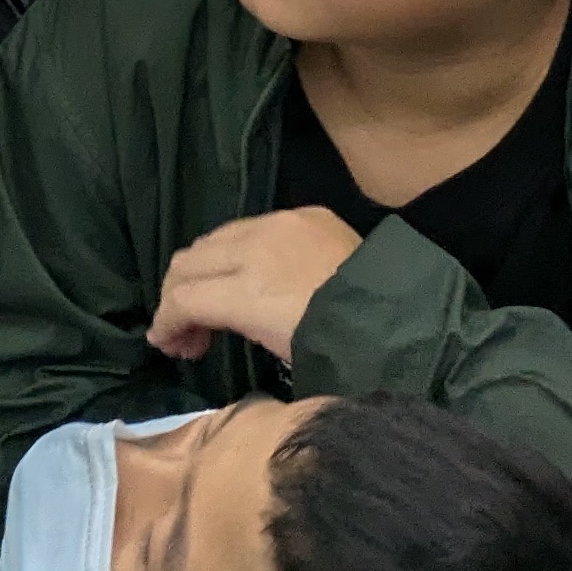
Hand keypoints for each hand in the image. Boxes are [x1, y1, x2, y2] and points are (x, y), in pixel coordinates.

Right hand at [147, 208, 360, 367]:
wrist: (407, 318)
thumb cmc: (346, 354)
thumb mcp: (283, 357)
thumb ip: (232, 331)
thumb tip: (199, 332)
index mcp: (250, 293)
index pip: (183, 298)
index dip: (165, 323)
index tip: (165, 344)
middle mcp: (255, 247)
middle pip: (188, 260)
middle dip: (176, 297)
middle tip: (187, 335)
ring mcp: (280, 223)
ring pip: (215, 238)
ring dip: (203, 271)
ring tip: (214, 306)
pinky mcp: (304, 213)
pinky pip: (251, 226)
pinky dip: (236, 252)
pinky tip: (249, 277)